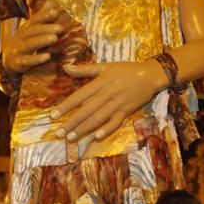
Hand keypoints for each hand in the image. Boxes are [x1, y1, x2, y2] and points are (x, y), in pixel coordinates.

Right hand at [1, 0, 67, 73]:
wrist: (9, 61)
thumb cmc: (25, 42)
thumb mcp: (32, 30)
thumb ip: (42, 17)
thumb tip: (52, 1)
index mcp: (26, 28)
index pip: (34, 20)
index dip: (44, 16)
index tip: (55, 12)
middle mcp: (21, 37)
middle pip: (32, 31)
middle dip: (46, 28)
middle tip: (60, 28)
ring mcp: (18, 50)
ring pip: (29, 44)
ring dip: (42, 41)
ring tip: (55, 38)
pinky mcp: (18, 63)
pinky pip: (27, 61)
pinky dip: (36, 59)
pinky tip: (47, 57)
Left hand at [51, 61, 165, 140]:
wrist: (150, 75)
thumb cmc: (125, 69)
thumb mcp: (105, 66)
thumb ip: (85, 69)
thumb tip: (65, 67)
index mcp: (101, 82)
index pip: (80, 96)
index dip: (66, 106)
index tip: (53, 115)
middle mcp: (108, 93)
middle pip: (87, 110)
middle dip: (72, 122)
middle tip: (58, 133)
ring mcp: (118, 103)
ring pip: (98, 117)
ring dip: (84, 128)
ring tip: (71, 137)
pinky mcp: (127, 111)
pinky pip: (115, 122)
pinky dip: (106, 129)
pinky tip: (96, 137)